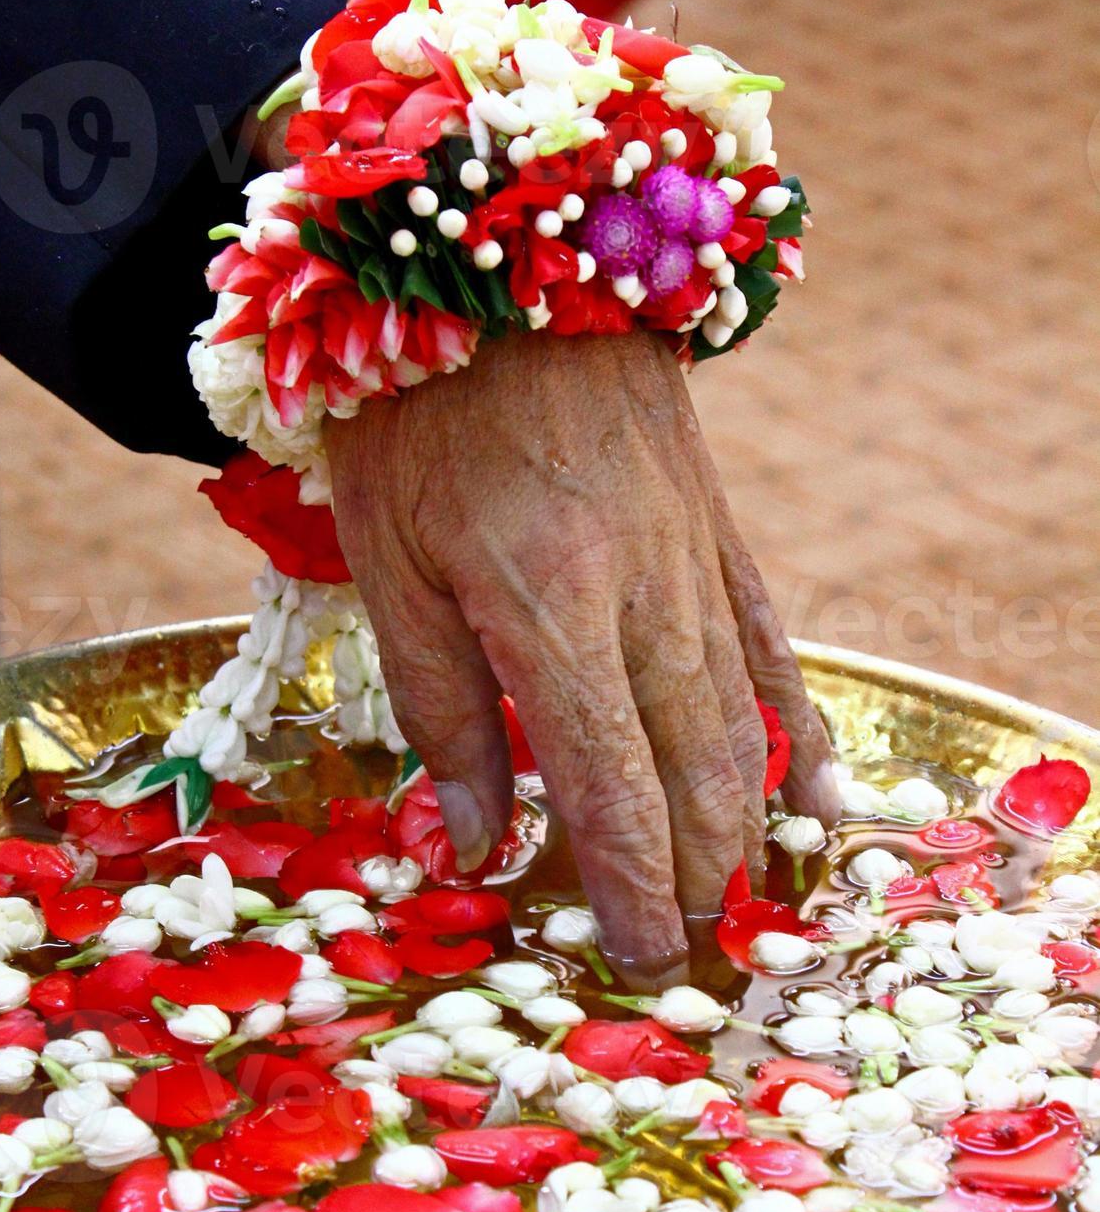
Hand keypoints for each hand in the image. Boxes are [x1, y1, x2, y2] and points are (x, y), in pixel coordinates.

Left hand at [325, 328, 838, 987]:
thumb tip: (476, 841)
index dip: (631, 884)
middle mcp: (644, 594)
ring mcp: (695, 557)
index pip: (609, 785)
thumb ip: (441, 708)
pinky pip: (770, 640)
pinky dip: (797, 722)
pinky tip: (821, 788)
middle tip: (689, 955)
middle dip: (695, 875)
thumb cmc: (416, 409)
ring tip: (743, 903)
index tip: (645, 961)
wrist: (504, 251)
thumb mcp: (388, 561)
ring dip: (746, 822)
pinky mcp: (716, 525)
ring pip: (741, 718)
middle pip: (693, 768)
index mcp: (551, 607)